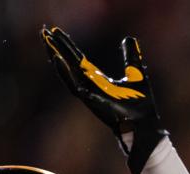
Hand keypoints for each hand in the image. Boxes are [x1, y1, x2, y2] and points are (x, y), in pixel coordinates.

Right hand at [41, 25, 166, 173]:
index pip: (78, 59)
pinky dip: (65, 74)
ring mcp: (90, 94)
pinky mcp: (92, 102)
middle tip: (43, 31)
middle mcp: (90, 86)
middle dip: (56, 48)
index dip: (67, 45)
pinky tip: (57, 60)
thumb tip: (128, 38)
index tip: (56, 31)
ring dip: (56, 58)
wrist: (146, 125)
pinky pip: (75, 86)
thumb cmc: (141, 104)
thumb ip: (131, 56)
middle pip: (68, 64)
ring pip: (68, 74)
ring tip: (47, 43)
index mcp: (98, 79)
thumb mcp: (136, 73)